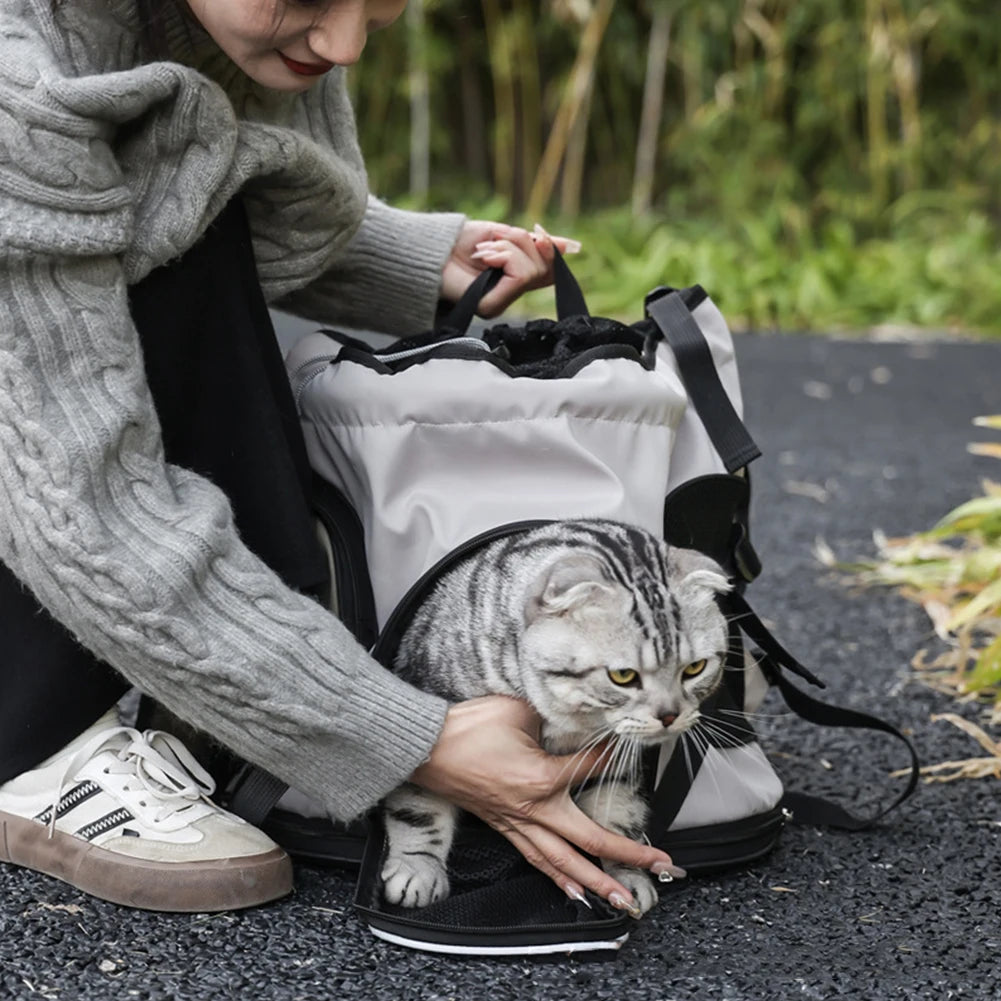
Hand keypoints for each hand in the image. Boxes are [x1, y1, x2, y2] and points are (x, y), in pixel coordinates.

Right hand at [410, 695, 680, 915]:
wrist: (425, 747)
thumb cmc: (467, 727)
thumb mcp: (516, 711)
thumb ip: (549, 720)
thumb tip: (568, 720)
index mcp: (540, 777)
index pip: (590, 770)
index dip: (611, 759)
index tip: (629, 750)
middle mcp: (533, 809)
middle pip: (589, 840)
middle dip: (628, 855)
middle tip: (662, 866)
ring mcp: (517, 822)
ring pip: (563, 861)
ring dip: (597, 882)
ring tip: (624, 898)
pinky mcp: (503, 826)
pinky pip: (536, 858)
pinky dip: (558, 877)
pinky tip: (574, 891)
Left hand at [439, 221, 579, 318]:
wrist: (425, 249)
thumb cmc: (456, 241)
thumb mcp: (501, 235)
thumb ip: (532, 243)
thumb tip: (572, 247)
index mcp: (511, 278)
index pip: (548, 271)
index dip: (551, 250)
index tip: (540, 234)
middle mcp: (508, 295)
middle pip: (544, 268)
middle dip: (523, 242)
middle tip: (496, 239)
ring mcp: (500, 304)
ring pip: (533, 271)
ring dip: (510, 248)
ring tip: (484, 250)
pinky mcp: (491, 306)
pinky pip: (520, 275)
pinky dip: (504, 256)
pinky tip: (483, 256)